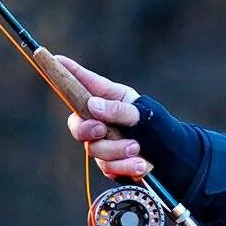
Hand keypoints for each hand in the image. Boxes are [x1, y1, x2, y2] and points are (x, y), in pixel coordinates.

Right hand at [58, 55, 153, 179]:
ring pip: (94, 150)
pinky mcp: (109, 164)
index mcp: (107, 98)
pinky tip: (141, 165)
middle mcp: (99, 120)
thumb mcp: (142, 113)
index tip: (53, 57)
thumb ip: (118, 109)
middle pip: (77, 125)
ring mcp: (102, 144)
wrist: (171, 156)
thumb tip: (92, 105)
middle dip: (86, 129)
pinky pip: (108, 168)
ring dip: (116, 150)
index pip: (82, 82)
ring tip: (137, 148)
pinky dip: (125, 167)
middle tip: (101, 130)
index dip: (65, 71)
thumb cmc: (156, 126)